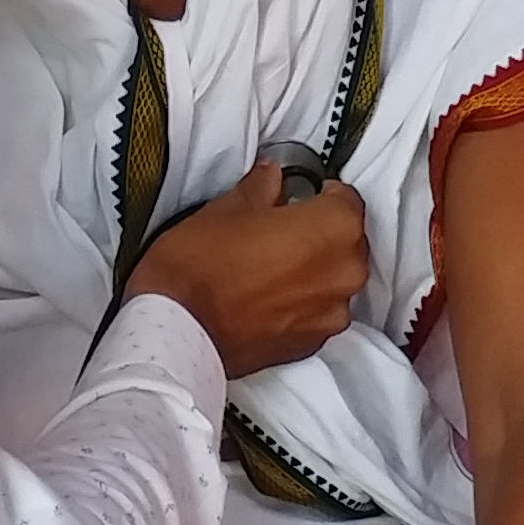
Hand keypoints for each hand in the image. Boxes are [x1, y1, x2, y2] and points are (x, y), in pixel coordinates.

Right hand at [128, 170, 368, 373]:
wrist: (176, 332)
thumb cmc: (198, 269)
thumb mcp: (226, 208)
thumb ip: (261, 190)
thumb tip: (270, 180)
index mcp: (333, 228)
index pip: (346, 200)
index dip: (321, 194)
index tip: (301, 195)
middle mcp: (344, 273)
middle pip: (347, 242)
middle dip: (320, 233)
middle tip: (280, 229)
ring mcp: (331, 314)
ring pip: (334, 279)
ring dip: (313, 270)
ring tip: (270, 267)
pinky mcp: (311, 344)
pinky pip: (317, 312)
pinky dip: (300, 303)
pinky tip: (266, 297)